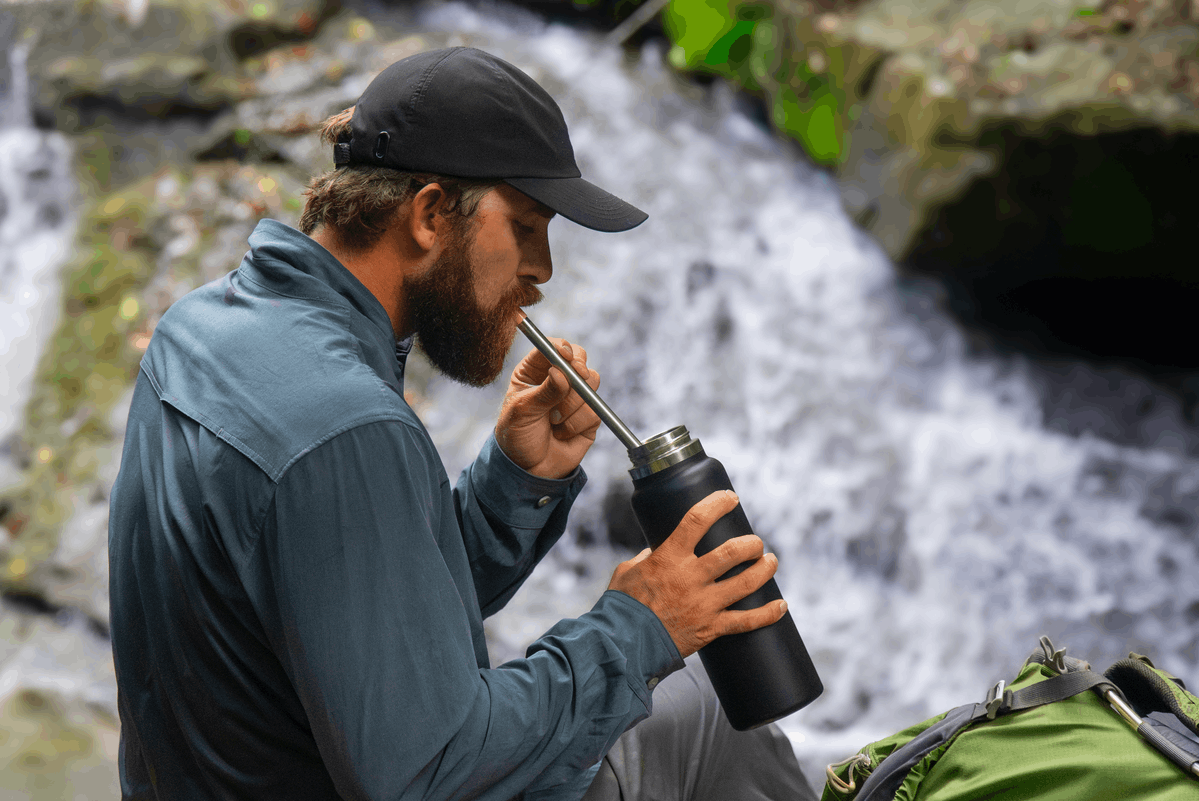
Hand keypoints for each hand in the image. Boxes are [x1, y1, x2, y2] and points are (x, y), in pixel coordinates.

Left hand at [495, 338, 601, 478]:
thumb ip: (543, 392)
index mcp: (534, 372)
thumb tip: (561, 372)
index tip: (565, 356)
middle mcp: (557, 380)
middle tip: (572, 381)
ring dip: (573, 405)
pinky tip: (562, 433)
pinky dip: (577, 423)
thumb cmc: (517, 436)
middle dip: (577, 372)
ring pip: (591, 383)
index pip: (552, 348)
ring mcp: (575, 397)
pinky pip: (594, 410)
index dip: (561, 348)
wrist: (529, 469)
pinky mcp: (589, 416)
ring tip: (554, 421)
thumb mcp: (523, 412)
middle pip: (579, 360)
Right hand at [607, 490, 786, 657]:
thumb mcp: (628, 570)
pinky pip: (746, 621)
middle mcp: (690, 578)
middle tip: (756, 543)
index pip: (697, 520)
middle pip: (732, 551)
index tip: (730, 497)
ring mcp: (704, 604)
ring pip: (746, 582)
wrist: (623, 645)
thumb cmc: (622, 606)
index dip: (717, 504)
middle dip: (751, 543)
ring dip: (764, 570)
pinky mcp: (711, 628)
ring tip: (770, 561)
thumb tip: (658, 550)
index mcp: (668, 558)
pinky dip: (768, 614)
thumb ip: (647, 557)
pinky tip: (781, 605)